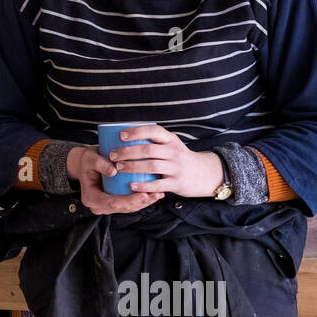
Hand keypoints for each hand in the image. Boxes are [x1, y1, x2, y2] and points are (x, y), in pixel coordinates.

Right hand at [66, 145, 163, 214]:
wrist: (86, 163)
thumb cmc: (87, 160)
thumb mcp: (89, 158)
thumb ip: (99, 163)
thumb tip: (113, 171)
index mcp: (91, 198)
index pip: (111, 203)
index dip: (128, 201)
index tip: (142, 194)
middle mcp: (99, 205)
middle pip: (123, 208)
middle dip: (141, 203)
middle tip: (155, 194)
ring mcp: (108, 206)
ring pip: (129, 208)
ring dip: (145, 202)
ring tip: (158, 194)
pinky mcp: (116, 202)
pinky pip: (130, 204)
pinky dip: (143, 200)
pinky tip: (154, 194)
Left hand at [104, 125, 224, 198]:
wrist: (203, 174)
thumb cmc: (179, 158)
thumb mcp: (171, 144)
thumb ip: (154, 140)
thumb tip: (124, 134)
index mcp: (170, 140)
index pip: (154, 131)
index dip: (137, 132)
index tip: (121, 135)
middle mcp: (174, 152)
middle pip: (148, 149)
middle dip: (128, 151)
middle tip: (113, 155)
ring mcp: (176, 168)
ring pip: (151, 166)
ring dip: (132, 166)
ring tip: (118, 168)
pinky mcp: (176, 183)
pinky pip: (158, 185)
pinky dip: (143, 185)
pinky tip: (131, 185)